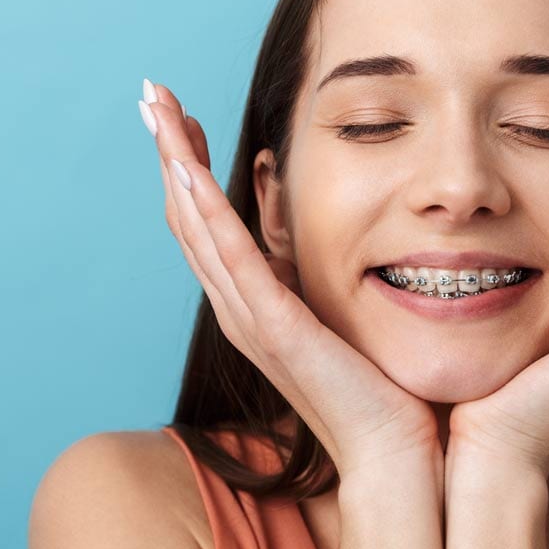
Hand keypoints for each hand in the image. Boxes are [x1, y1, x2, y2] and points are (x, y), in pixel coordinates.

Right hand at [138, 80, 441, 478]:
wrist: (396, 452)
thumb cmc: (379, 389)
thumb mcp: (345, 309)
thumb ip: (326, 271)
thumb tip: (338, 224)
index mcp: (255, 303)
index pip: (210, 223)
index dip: (190, 167)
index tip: (182, 117)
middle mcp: (241, 308)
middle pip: (190, 217)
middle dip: (169, 152)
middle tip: (152, 95)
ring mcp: (252, 319)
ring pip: (199, 228)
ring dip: (174, 166)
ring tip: (157, 110)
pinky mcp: (276, 329)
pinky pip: (233, 261)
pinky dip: (206, 213)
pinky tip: (187, 170)